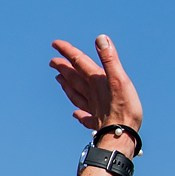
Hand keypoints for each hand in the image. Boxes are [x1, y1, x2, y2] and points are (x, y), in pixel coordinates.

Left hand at [49, 31, 142, 145]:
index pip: (78, 62)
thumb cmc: (123, 108)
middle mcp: (91, 94)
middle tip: (52, 62)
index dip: (67, 52)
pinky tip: (75, 114)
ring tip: (59, 80)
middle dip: (63, 68)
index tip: (55, 44)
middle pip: (74, 78)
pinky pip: (86, 117)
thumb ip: (109, 59)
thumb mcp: (119, 79)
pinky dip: (79, 114)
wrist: (121, 136)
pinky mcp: (98, 123)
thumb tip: (100, 39)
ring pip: (76, 95)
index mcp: (95, 81)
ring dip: (67, 86)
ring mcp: (93, 109)